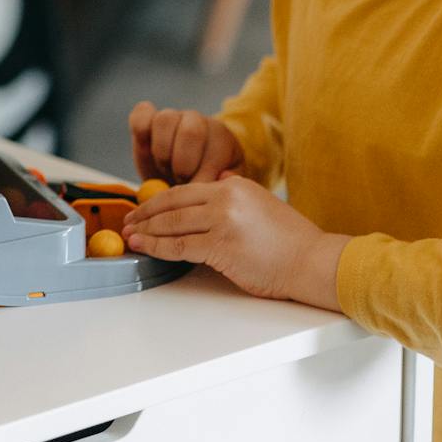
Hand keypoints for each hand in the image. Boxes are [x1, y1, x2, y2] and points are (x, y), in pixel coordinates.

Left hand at [122, 174, 348, 309]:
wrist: (312, 261)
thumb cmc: (290, 241)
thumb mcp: (261, 203)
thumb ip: (235, 192)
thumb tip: (216, 180)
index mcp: (234, 185)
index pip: (184, 189)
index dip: (158, 201)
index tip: (143, 209)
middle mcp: (226, 198)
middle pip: (173, 203)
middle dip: (145, 214)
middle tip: (129, 221)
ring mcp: (222, 221)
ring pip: (172, 224)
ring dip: (146, 231)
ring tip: (130, 236)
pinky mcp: (221, 246)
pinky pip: (179, 246)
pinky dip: (157, 247)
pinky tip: (145, 248)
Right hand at [128, 100, 240, 184]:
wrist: (178, 178)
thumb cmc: (200, 184)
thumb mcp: (215, 188)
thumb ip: (220, 184)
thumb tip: (222, 176)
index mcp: (221, 139)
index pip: (215, 151)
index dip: (201, 177)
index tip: (195, 194)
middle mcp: (198, 122)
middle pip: (191, 132)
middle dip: (182, 165)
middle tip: (179, 181)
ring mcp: (172, 116)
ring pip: (165, 120)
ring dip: (162, 153)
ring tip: (165, 170)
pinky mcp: (147, 117)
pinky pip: (141, 116)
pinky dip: (141, 133)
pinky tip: (147, 152)